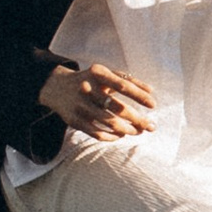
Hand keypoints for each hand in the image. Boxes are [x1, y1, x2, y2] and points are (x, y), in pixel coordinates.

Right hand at [38, 59, 155, 141]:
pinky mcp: (74, 121)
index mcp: (97, 74)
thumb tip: (151, 90)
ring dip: (128, 130)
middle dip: (137, 119)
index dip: (139, 96)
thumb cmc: (91, 80)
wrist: (57, 87)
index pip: (123, 85)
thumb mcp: (106, 74)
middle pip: (117, 108)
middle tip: (151, 126)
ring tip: (138, 131)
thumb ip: (128, 80)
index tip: (153, 105)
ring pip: (109, 123)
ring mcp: (80, 106)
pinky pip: (98, 133)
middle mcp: (87, 89)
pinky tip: (121, 135)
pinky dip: (112, 136)